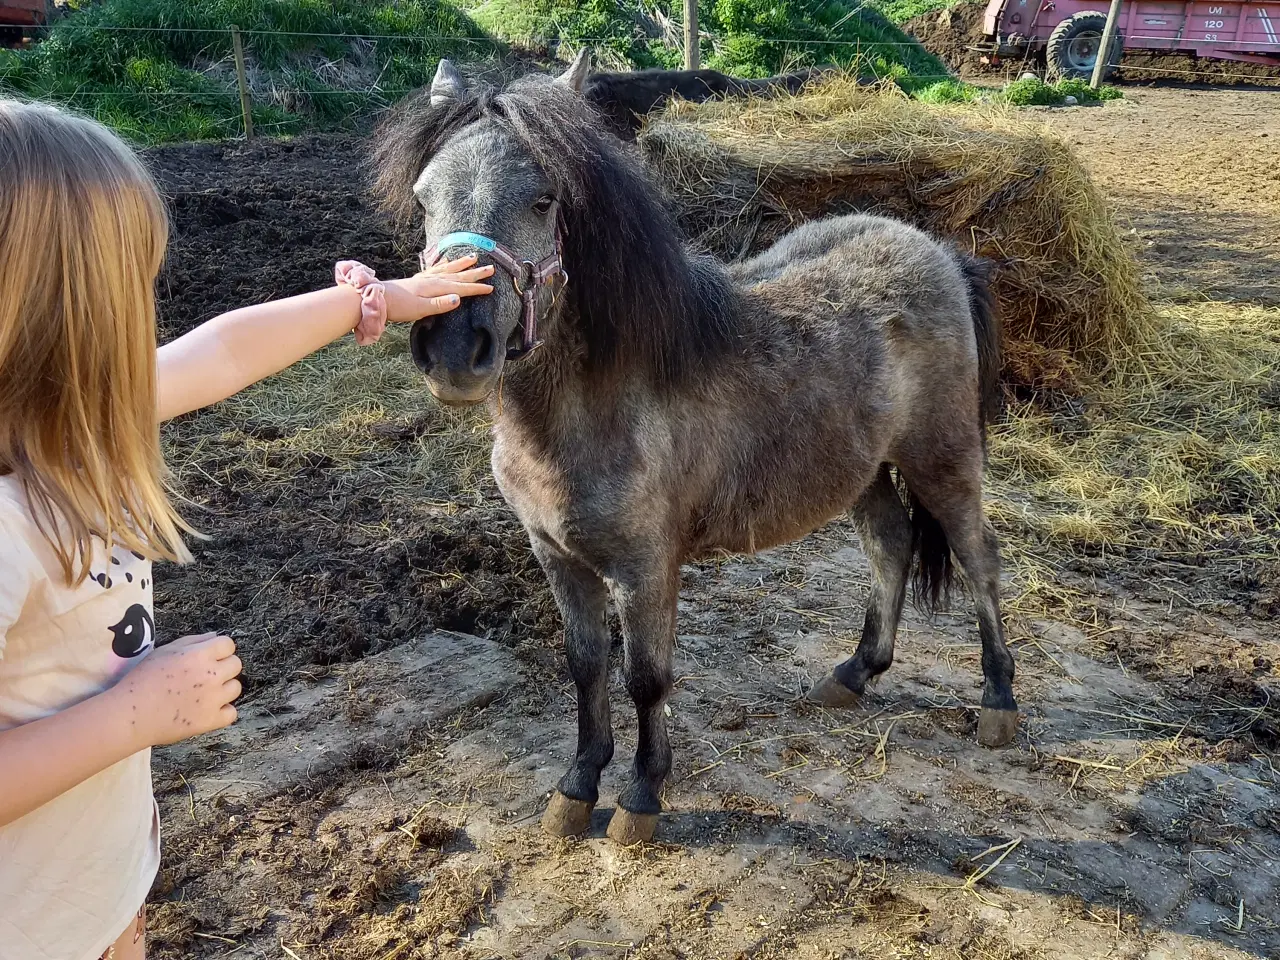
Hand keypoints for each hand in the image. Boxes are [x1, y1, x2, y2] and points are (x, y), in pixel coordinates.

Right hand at [110, 633, 242, 746]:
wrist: (129, 714)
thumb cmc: (142, 680)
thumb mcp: (164, 651)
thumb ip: (193, 641)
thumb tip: (215, 637)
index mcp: (198, 655)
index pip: (228, 644)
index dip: (219, 650)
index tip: (209, 658)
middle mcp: (210, 675)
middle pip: (236, 664)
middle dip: (223, 667)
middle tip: (205, 676)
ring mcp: (213, 699)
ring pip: (235, 688)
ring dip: (223, 689)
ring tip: (203, 694)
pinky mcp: (211, 720)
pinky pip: (232, 713)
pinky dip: (222, 712)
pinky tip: (207, 710)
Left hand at [384, 255, 493, 323]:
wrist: (378, 298)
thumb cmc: (399, 307)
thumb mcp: (420, 309)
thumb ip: (440, 304)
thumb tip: (458, 299)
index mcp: (435, 287)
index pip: (461, 288)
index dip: (476, 288)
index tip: (491, 288)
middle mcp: (432, 280)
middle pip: (458, 275)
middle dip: (475, 272)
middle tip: (490, 268)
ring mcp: (425, 278)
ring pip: (449, 269)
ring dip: (461, 264)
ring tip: (473, 257)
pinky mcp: (418, 279)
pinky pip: (436, 268)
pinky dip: (444, 264)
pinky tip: (447, 261)